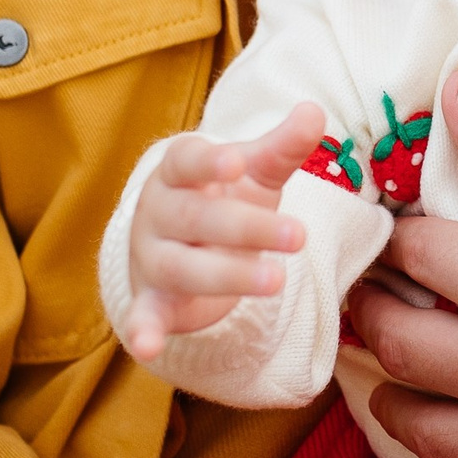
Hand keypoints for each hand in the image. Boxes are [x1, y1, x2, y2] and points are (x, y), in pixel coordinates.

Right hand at [120, 105, 325, 361]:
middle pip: (196, 219)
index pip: (187, 161)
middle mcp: (159, 212)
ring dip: (226, 276)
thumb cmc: (223, 198)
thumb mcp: (256, 173)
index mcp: (180, 172)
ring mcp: (152, 257)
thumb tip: (315, 111)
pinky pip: (142, 317)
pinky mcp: (152, 301)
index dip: (210, 162)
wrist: (183, 244)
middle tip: (299, 236)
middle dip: (246, 228)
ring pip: (182, 267)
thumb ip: (283, 147)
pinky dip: (142, 331)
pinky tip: (150, 346)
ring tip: (276, 281)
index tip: (236, 162)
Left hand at [350, 69, 457, 457]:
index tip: (402, 232)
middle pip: (396, 341)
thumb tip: (456, 91)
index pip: (414, 255)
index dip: (397, 236)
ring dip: (396, 389)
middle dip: (374, 309)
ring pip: (413, 425)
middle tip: (378, 292)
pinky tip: (451, 437)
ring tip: (409, 365)